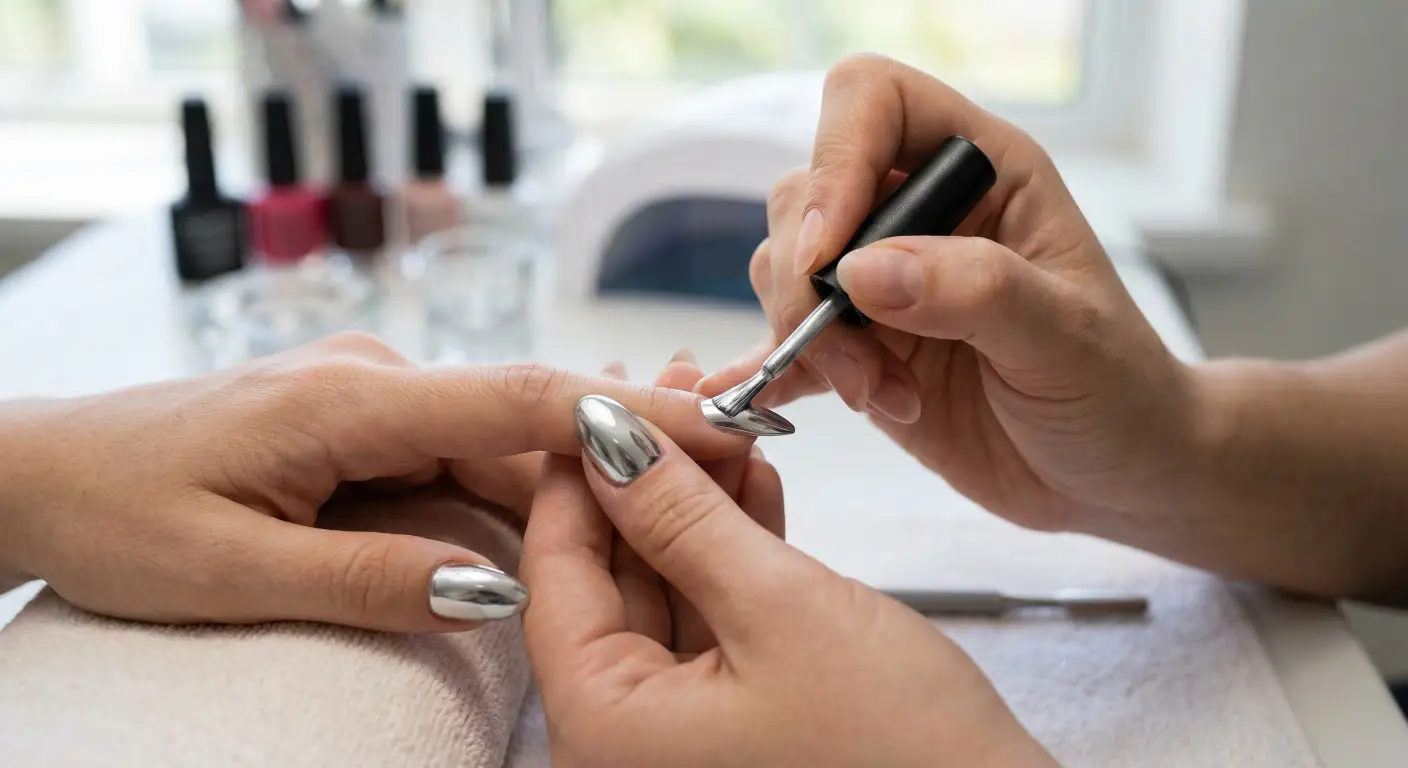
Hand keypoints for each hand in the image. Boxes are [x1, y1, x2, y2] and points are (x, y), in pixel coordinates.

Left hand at [0, 333, 746, 631]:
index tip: (725, 420)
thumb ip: (371, 578)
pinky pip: (454, 454)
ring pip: (494, 444)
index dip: (631, 412)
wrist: (40, 469)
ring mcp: (367, 393)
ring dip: (569, 482)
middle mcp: (372, 378)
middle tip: (728, 485)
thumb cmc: (117, 513)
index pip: (519, 398)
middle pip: (523, 425)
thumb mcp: (230, 571)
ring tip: (659, 514)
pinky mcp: (359, 419)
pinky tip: (554, 525)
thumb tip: (498, 588)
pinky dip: (510, 490)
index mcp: (347, 401)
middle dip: (622, 457)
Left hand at [520, 396, 1053, 766]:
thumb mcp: (780, 608)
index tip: (603, 393)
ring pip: (667, 594)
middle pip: (609, 582)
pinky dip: (733, 558)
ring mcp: (682, 738)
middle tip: (678, 393)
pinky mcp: (737, 727)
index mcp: (606, 729)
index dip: (577, 474)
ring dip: (697, 509)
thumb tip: (605, 438)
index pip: (555, 576)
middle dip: (647, 480)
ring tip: (727, 425)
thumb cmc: (900, 751)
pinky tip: (755, 486)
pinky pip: (713, 625)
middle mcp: (627, 743)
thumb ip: (682, 517)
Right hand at [699, 55, 1198, 539]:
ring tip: (881, 396)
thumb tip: (864, 270)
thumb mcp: (1066, 337)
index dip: (836, 161)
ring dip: (810, 340)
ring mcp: (882, 282)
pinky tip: (783, 402)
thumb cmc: (1118, 389)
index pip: (874, 102)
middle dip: (812, 285)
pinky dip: (777, 371)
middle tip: (861, 366)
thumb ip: (974, 291)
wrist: (1113, 474)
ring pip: (786, 269)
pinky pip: (786, 341)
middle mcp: (920, 213)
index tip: (827, 253)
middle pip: (806, 196)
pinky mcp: (858, 347)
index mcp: (983, 170)